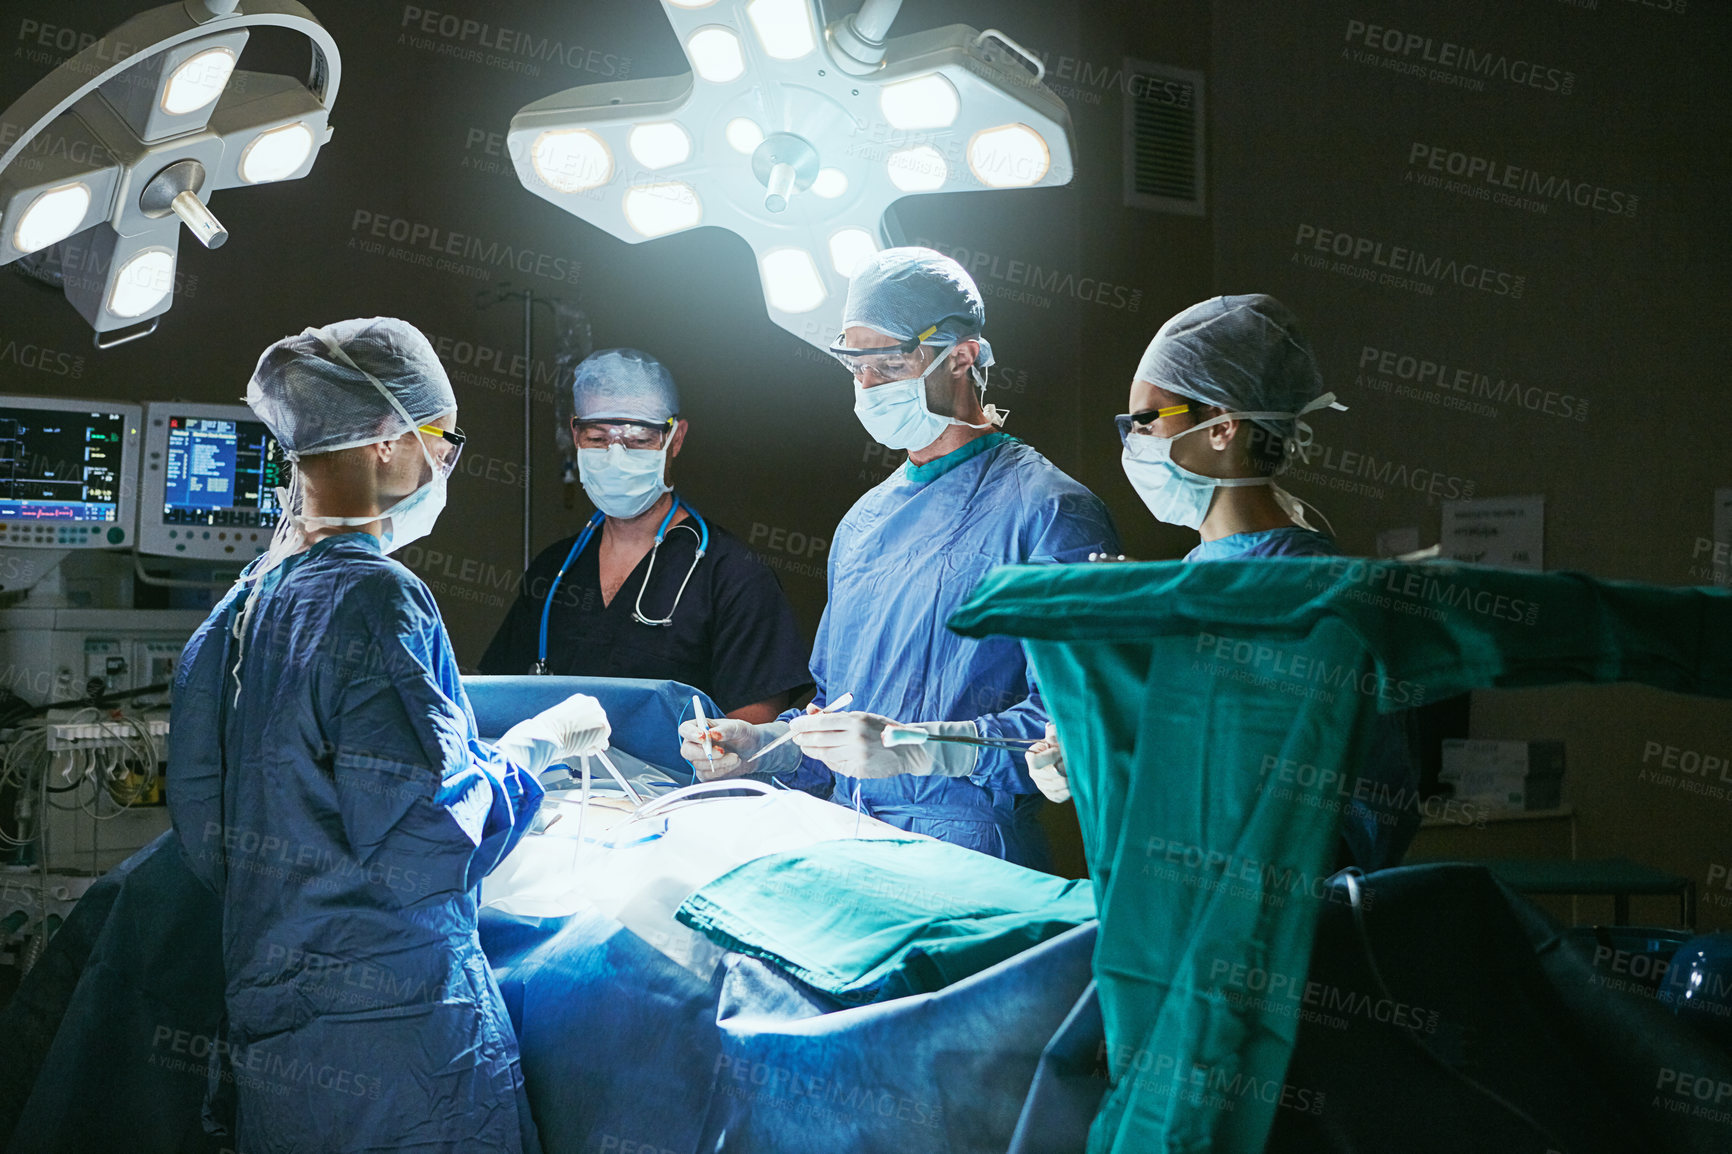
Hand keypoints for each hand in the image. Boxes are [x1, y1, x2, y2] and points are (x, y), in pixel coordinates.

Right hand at [496, 693, 610, 774]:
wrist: (546, 735)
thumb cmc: (546, 730)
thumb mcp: (560, 720)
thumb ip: (574, 723)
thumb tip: (582, 735)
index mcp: (580, 699)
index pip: (589, 715)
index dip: (585, 727)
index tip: (579, 735)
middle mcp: (592, 703)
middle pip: (598, 723)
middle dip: (590, 734)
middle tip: (578, 743)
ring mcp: (599, 714)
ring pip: (601, 734)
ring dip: (591, 742)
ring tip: (576, 746)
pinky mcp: (604, 727)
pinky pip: (602, 743)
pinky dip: (593, 749)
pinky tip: (581, 749)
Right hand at [677, 717, 792, 779]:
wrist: (752, 751)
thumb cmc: (743, 735)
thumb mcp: (739, 728)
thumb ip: (726, 729)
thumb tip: (713, 734)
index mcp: (699, 727)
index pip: (685, 729)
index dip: (691, 733)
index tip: (704, 737)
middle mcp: (695, 744)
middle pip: (686, 751)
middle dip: (703, 753)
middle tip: (722, 751)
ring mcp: (698, 760)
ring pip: (698, 765)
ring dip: (719, 762)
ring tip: (736, 757)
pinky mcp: (705, 773)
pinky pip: (707, 776)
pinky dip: (722, 771)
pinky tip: (733, 764)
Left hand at [789, 711, 933, 778]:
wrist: (907, 749)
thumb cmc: (881, 729)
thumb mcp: (861, 716)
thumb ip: (836, 715)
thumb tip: (811, 709)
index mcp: (857, 720)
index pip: (822, 722)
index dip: (804, 724)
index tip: (793, 725)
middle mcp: (856, 738)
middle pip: (820, 739)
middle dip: (803, 738)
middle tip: (795, 737)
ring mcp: (857, 756)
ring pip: (825, 754)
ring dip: (812, 750)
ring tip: (806, 746)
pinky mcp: (859, 770)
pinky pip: (835, 765)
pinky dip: (826, 760)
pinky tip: (823, 755)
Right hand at [1025, 723, 1068, 801]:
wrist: (1060, 755)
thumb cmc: (1058, 743)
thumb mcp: (1055, 735)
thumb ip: (1053, 734)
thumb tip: (1052, 736)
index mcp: (1031, 758)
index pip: (1037, 761)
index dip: (1052, 756)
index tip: (1062, 751)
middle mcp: (1033, 773)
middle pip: (1052, 775)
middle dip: (1066, 768)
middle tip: (1075, 762)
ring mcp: (1041, 786)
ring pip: (1059, 786)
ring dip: (1071, 778)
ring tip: (1077, 770)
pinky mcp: (1050, 795)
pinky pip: (1061, 796)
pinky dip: (1071, 789)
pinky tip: (1075, 780)